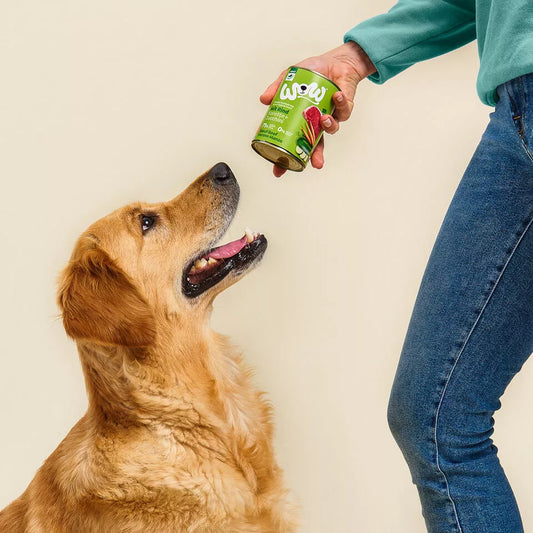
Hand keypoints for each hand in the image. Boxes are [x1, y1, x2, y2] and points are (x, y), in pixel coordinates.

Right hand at [260, 41, 375, 176]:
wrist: (336, 61)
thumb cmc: (313, 71)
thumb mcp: (290, 77)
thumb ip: (277, 88)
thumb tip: (263, 100)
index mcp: (301, 120)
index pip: (291, 142)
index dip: (286, 156)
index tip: (279, 166)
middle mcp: (316, 124)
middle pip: (313, 146)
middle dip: (313, 157)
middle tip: (312, 164)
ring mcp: (330, 117)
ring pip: (330, 130)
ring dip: (328, 126)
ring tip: (324, 118)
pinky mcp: (345, 109)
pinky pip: (344, 111)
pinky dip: (340, 103)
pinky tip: (337, 94)